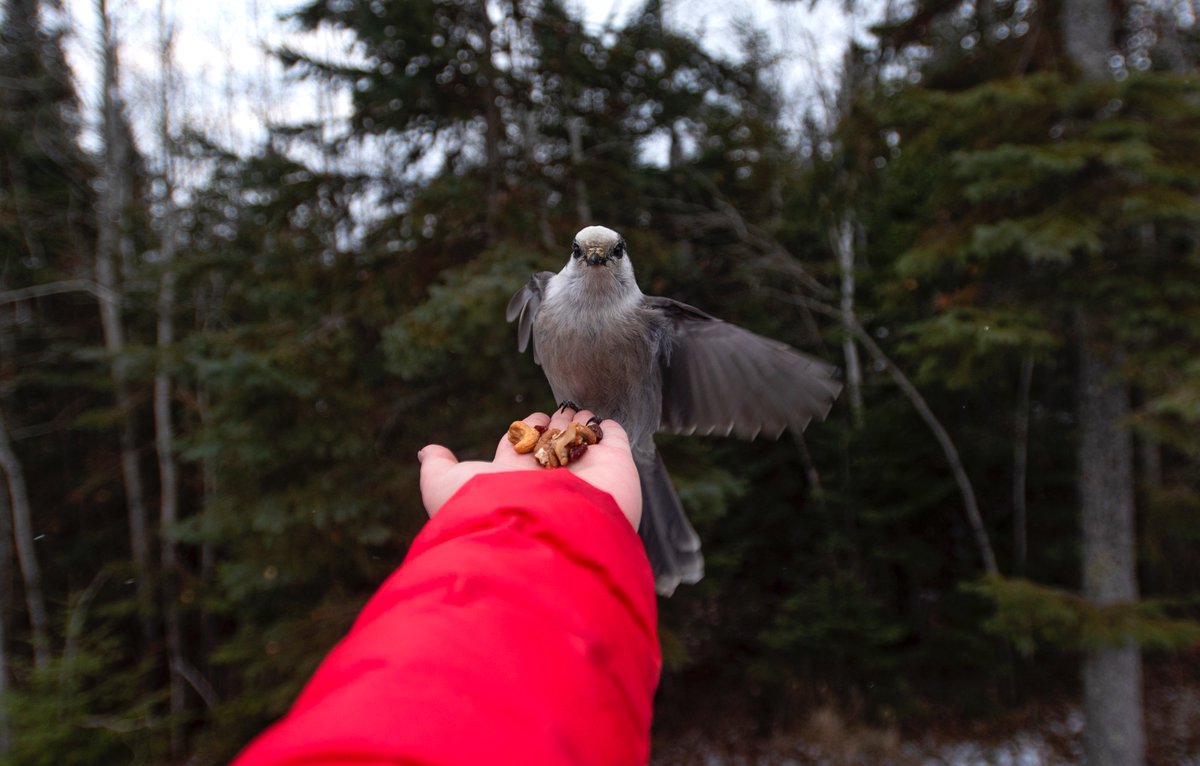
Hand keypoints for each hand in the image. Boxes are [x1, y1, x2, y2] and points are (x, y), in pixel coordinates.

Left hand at [417, 409, 641, 528]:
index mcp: (513, 481)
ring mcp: (583, 473)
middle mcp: (548, 479)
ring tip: (571, 413)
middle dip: (547, 427)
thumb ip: (437, 470)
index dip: (517, 435)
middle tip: (546, 418)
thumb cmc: (492, 513)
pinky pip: (611, 440)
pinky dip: (606, 429)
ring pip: (578, 440)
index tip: (520, 427)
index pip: (516, 451)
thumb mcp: (446, 490)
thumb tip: (428, 452)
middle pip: (548, 444)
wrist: (545, 534)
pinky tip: (599, 423)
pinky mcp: (614, 466)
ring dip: (575, 423)